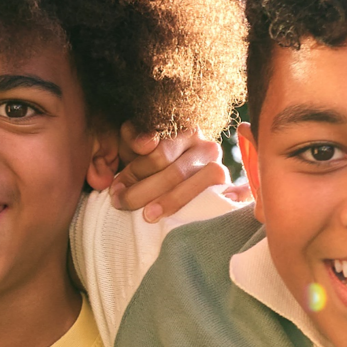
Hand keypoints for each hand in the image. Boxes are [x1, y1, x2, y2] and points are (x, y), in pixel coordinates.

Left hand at [110, 124, 230, 222]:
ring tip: (147, 216)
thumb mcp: (136, 147)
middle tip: (122, 204)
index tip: (116, 189)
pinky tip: (196, 214)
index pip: (159, 154)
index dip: (134, 173)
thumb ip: (133, 138)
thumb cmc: (150, 164)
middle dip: (144, 191)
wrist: (176, 178)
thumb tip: (145, 144)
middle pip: (175, 172)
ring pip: (196, 186)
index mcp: (184, 131)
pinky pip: (229, 195)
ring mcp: (220, 167)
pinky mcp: (228, 188)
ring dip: (169, 202)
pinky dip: (220, 201)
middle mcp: (206, 146)